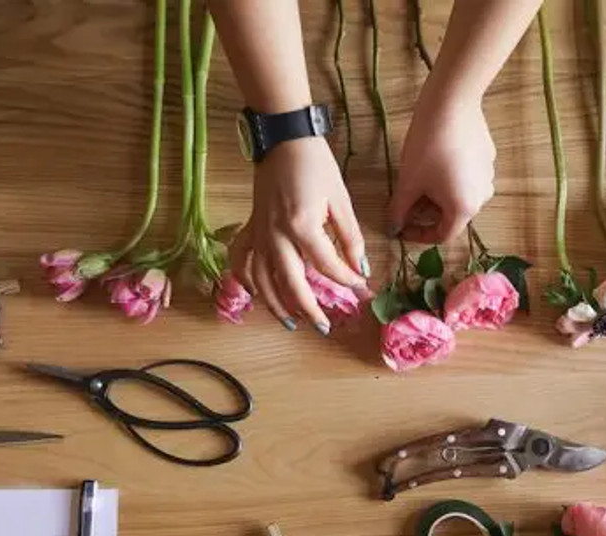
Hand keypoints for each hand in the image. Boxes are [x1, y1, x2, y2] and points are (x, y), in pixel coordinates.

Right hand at [229, 137, 367, 331]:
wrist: (282, 138)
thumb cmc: (315, 164)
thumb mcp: (341, 199)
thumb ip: (350, 237)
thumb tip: (359, 268)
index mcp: (302, 227)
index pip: (328, 267)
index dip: (347, 282)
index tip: (362, 288)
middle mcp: (276, 236)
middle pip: (292, 285)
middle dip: (309, 310)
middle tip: (325, 327)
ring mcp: (260, 234)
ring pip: (263, 281)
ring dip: (277, 306)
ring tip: (293, 323)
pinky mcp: (251, 228)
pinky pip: (243, 261)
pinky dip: (248, 281)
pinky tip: (257, 295)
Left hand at [390, 92, 494, 244]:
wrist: (451, 105)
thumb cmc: (427, 148)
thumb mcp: (407, 183)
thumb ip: (399, 211)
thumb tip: (392, 229)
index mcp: (463, 210)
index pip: (441, 236)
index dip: (418, 236)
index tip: (402, 226)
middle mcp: (482, 198)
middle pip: (451, 216)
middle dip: (427, 213)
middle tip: (407, 201)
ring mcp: (488, 177)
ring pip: (460, 196)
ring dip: (438, 196)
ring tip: (420, 180)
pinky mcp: (489, 158)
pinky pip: (467, 178)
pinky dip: (451, 179)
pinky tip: (436, 161)